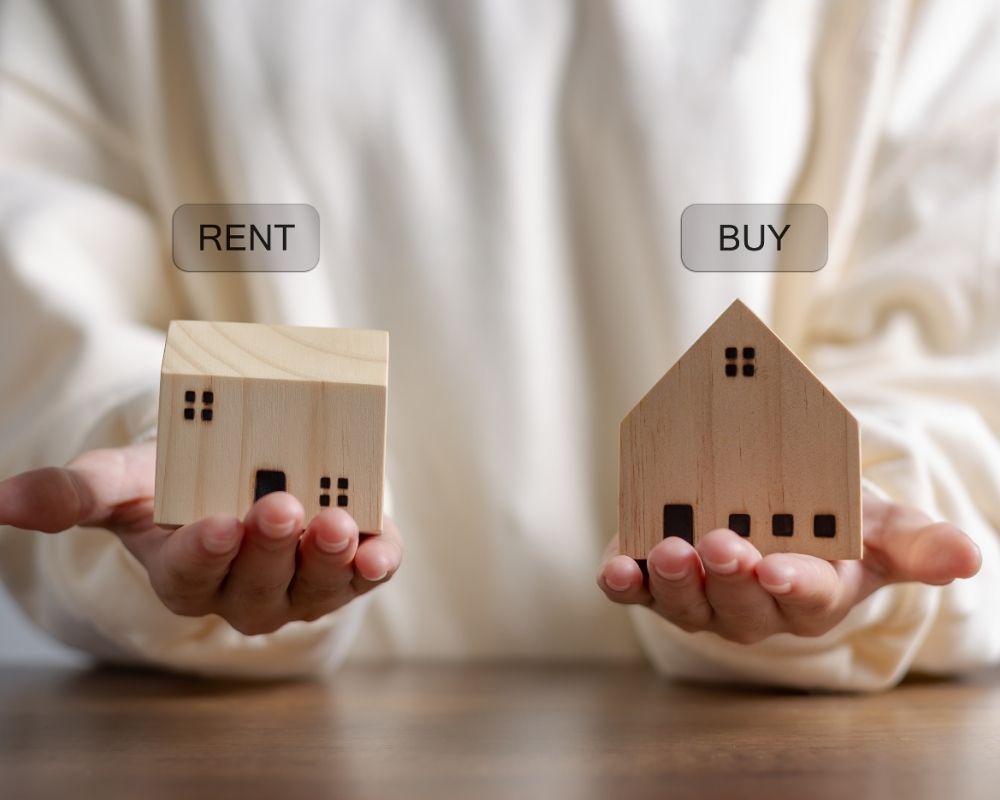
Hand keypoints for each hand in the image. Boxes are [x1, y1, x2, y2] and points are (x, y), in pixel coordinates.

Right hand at [0, 441, 401, 634]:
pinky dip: (375, 564)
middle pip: (257, 587)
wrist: (245, 464)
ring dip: (326, 559)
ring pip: (315, 588)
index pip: (190, 577)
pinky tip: (380, 549)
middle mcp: (245, 589)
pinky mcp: (348, 561)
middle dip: (270, 550)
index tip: (213, 525)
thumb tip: (0, 502)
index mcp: (186, 572)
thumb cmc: (178, 476)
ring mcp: (301, 583)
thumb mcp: (127, 476)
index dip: (203, 555)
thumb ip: (76, 489)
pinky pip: (366, 573)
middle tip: (279, 507)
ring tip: (333, 522)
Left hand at [598, 490, 980, 643]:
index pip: (806, 596)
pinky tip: (614, 567)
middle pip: (740, 605)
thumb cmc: (834, 522)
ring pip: (686, 605)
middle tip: (719, 543)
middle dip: (730, 578)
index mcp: (811, 593)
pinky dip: (623, 582)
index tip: (779, 568)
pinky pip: (637, 590)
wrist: (779, 507)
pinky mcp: (657, 577)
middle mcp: (753, 607)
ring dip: (674, 582)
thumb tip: (967, 558)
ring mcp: (702, 596)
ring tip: (669, 550)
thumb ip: (918, 543)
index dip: (793, 584)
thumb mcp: (879, 524)